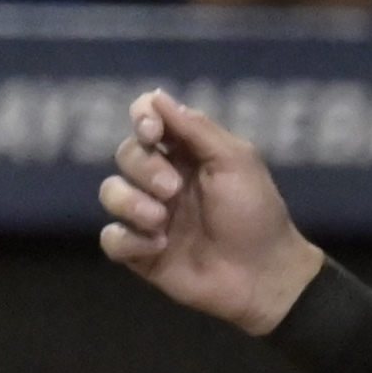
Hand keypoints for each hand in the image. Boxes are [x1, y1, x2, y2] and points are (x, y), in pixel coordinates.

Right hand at [97, 89, 323, 331]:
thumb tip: (156, 96)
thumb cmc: (256, 214)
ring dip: (131, 203)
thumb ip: (196, 128)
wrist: (261, 275)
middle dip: (144, 168)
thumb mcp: (236, 161)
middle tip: (173, 190)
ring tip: (161, 222)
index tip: (152, 131)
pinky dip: (129, 240)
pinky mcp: (139, 252)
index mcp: (187, 153)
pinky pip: (111, 238)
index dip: (142, 118)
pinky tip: (158, 248)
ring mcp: (148, 216)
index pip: (149, 120)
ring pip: (110, 192)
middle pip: (126, 153)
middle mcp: (162, 179)